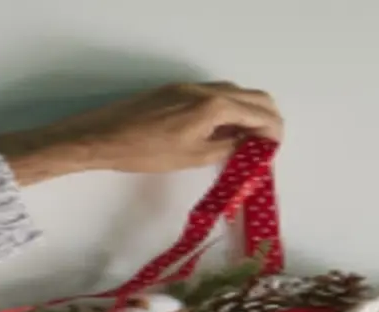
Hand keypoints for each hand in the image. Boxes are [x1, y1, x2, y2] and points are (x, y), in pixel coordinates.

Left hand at [0, 82, 282, 186]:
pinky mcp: (176, 91)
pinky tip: (221, 132)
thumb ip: (227, 149)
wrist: (102, 137)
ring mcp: (189, 87)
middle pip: (253, 97)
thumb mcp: (193, 157)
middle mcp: (205, 90)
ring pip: (234, 93)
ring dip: (248, 113)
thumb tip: (250, 147)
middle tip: (267, 145)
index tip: (276, 149)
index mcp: (213, 106)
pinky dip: (229, 109)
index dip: (273, 132)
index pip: (259, 113)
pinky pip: (215, 95)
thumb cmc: (144, 151)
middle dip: (267, 118)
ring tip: (246, 142)